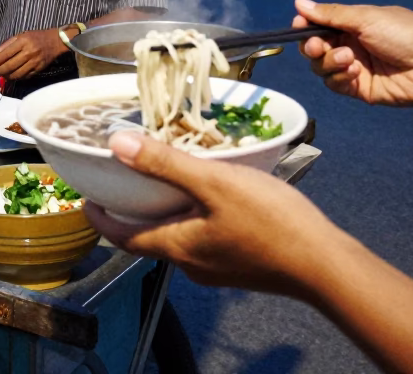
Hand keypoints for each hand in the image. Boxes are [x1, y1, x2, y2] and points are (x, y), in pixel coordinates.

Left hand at [0, 29, 65, 79]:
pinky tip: (12, 76)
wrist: (56, 41)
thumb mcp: (22, 34)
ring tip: (1, 76)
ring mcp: (34, 62)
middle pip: (10, 65)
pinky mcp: (39, 69)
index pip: (6, 54)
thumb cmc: (37, 36)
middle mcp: (28, 52)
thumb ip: (8, 43)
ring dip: (7, 76)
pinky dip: (17, 77)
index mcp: (23, 42)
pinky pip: (25, 76)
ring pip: (17, 73)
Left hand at [86, 131, 344, 298]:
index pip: (124, 237)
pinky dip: (195, 214)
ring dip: (167, 209)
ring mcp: (219, 268)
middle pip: (150, 236)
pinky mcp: (242, 263)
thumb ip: (165, 164)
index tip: (87, 200)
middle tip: (127, 178)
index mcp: (177, 247)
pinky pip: (205, 236)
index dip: (102, 219)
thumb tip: (116, 145)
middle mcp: (192, 264)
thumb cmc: (269, 223)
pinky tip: (212, 193)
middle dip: (135, 209)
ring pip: (179, 235)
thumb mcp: (213, 182)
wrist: (326, 265)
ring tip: (168, 177)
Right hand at [293, 0, 412, 107]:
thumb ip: (331, 14)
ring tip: (348, 59)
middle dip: (311, 46)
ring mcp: (353, 67)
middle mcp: (350, 44)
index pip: (319, 24)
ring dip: (328, 62)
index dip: (306, 25)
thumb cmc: (406, 34)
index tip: (300, 25)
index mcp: (353, 23)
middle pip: (314, 47)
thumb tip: (299, 1)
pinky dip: (339, 77)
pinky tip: (355, 72)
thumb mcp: (367, 18)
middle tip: (317, 47)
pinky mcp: (358, 89)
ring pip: (320, 66)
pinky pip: (334, 84)